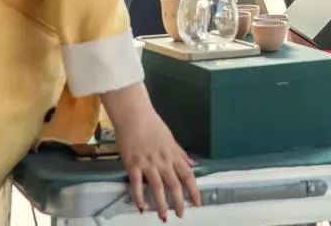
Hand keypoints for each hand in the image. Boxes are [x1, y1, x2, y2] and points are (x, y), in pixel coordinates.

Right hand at [113, 106, 199, 220]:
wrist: (134, 115)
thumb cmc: (151, 124)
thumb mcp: (170, 138)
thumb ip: (180, 153)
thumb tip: (191, 163)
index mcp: (173, 154)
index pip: (188, 176)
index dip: (194, 191)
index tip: (197, 202)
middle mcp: (163, 160)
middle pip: (174, 185)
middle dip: (179, 202)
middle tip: (180, 214)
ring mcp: (148, 163)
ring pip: (158, 188)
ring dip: (161, 204)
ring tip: (163, 216)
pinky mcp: (133, 164)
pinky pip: (137, 184)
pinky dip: (139, 197)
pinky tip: (141, 207)